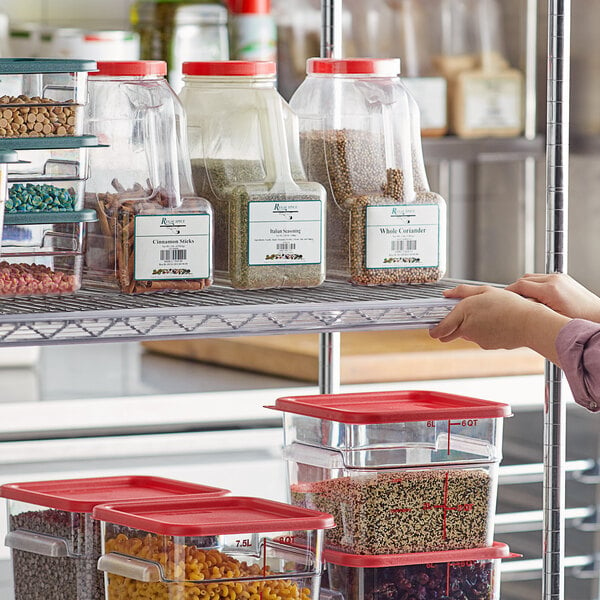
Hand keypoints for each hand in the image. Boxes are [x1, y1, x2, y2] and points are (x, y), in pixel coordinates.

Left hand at [429, 284, 569, 363]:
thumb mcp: (485, 291)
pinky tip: (496, 324)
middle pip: (450, 334)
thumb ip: (462, 292)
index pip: (440, 329)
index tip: (433, 328)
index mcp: (463, 313)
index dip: (434, 330)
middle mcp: (467, 328)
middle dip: (451, 328)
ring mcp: (477, 339)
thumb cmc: (510, 305)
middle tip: (462, 318)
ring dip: (471, 327)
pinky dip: (484, 332)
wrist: (530, 323)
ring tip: (488, 315)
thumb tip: (446, 294)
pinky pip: (480, 338)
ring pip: (467, 334)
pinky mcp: (487, 346)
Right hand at [506, 273, 599, 322]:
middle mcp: (555, 280)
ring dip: (525, 287)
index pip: (520, 285)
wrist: (598, 316)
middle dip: (516, 289)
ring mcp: (559, 277)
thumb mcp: (550, 319)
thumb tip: (516, 305)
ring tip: (524, 300)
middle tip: (511, 301)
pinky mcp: (563, 278)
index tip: (502, 298)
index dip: (508, 291)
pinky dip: (535, 286)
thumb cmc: (579, 320)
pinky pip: (542, 278)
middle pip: (524, 279)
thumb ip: (531, 309)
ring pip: (532, 277)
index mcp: (550, 290)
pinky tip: (536, 298)